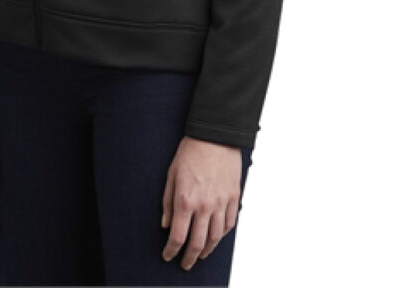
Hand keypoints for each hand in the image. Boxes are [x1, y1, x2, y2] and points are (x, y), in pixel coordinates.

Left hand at [160, 135, 242, 269]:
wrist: (215, 136)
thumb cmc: (191, 152)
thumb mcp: (171, 175)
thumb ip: (168, 202)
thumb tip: (166, 224)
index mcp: (186, 200)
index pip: (178, 236)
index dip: (171, 251)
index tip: (168, 255)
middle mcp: (204, 206)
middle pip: (197, 243)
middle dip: (189, 258)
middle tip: (185, 264)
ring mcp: (221, 203)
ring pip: (216, 238)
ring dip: (207, 250)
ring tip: (200, 254)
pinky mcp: (233, 197)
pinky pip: (229, 224)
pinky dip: (223, 235)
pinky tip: (217, 237)